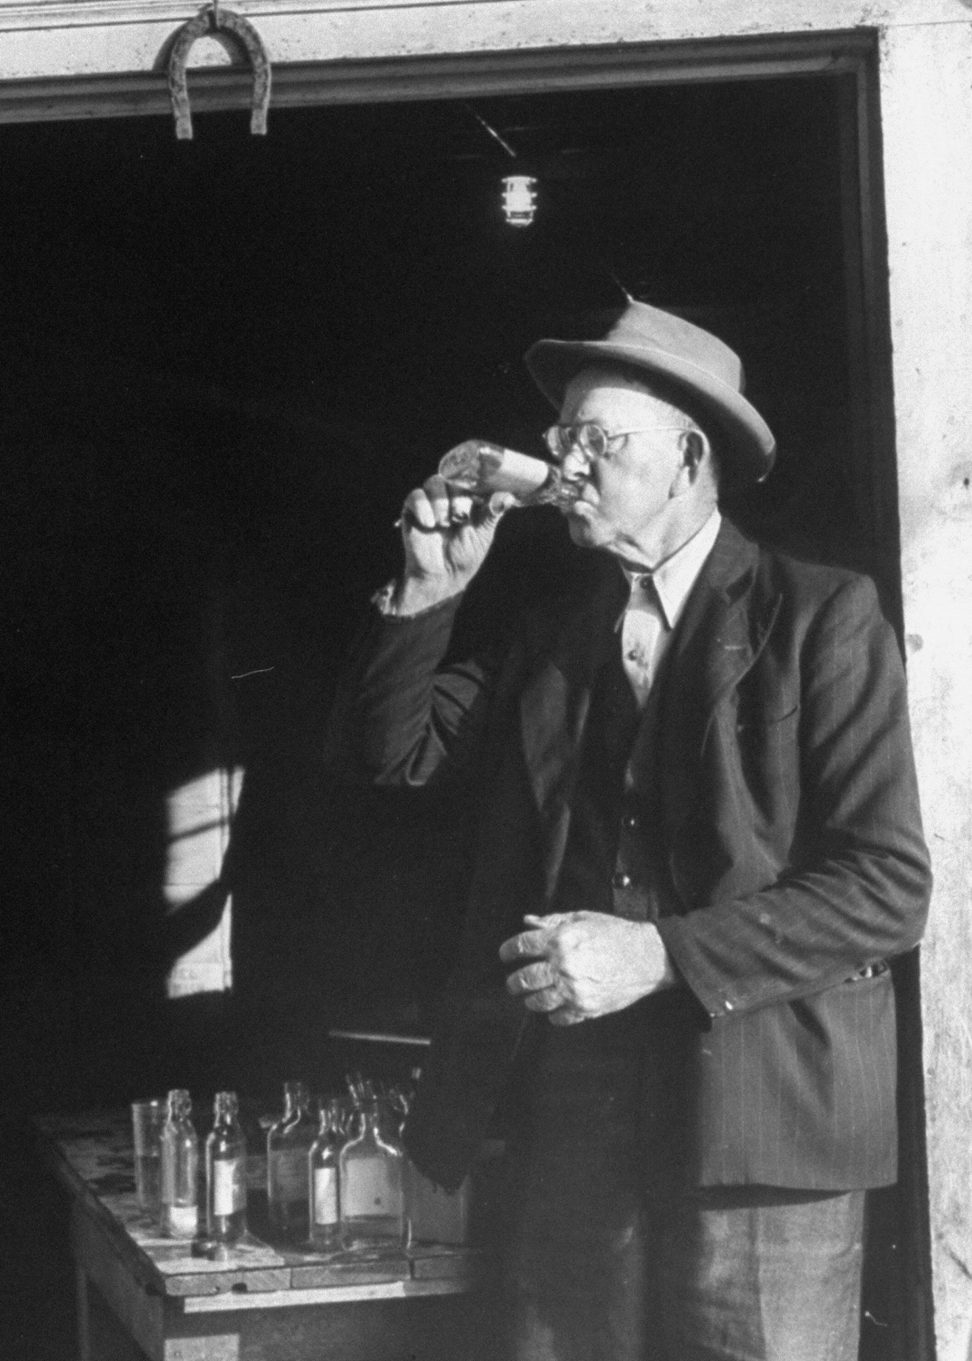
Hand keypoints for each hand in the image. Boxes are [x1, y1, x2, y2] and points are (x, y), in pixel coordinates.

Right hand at [394, 474, 514, 611]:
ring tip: (444, 524)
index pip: (472, 478)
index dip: (476, 480)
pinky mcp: (412, 509)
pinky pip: (416, 496)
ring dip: (441, 502)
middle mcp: (450, 496)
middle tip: (459, 518)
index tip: (480, 493)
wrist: (441, 576)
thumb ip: (492, 513)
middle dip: (458, 498)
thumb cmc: (464, 556)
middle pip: (453, 478)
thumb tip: (507, 497)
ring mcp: (431, 501)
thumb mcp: (482, 534)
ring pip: (434, 482)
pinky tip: (430, 524)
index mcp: (469, 499)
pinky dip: (423, 507)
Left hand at [499, 911, 677, 1025]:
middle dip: (514, 981)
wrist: (648, 957)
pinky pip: (558, 1017)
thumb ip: (552, 921)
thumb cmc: (616, 934)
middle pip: (523, 978)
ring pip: (536, 1001)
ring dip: (529, 999)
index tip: (505, 955)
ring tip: (530, 996)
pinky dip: (552, 1014)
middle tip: (513, 982)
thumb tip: (527, 921)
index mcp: (560, 940)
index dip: (507, 951)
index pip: (521, 946)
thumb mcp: (583, 918)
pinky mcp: (586, 1008)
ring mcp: (574, 990)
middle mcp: (563, 966)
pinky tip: (554, 1007)